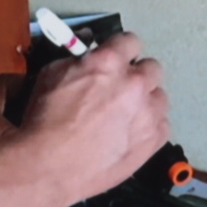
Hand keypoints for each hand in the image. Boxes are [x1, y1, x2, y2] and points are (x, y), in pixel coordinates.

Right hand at [14, 31, 170, 205]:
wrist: (51, 165)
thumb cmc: (45, 120)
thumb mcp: (51, 74)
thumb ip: (78, 62)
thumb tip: (88, 60)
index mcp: (110, 61)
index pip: (130, 41)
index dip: (121, 49)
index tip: (116, 59)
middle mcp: (135, 83)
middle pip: (152, 68)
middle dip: (137, 75)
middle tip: (120, 88)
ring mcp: (148, 113)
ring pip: (160, 97)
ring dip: (146, 102)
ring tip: (127, 115)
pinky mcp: (154, 140)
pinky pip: (162, 125)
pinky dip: (149, 127)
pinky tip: (130, 135)